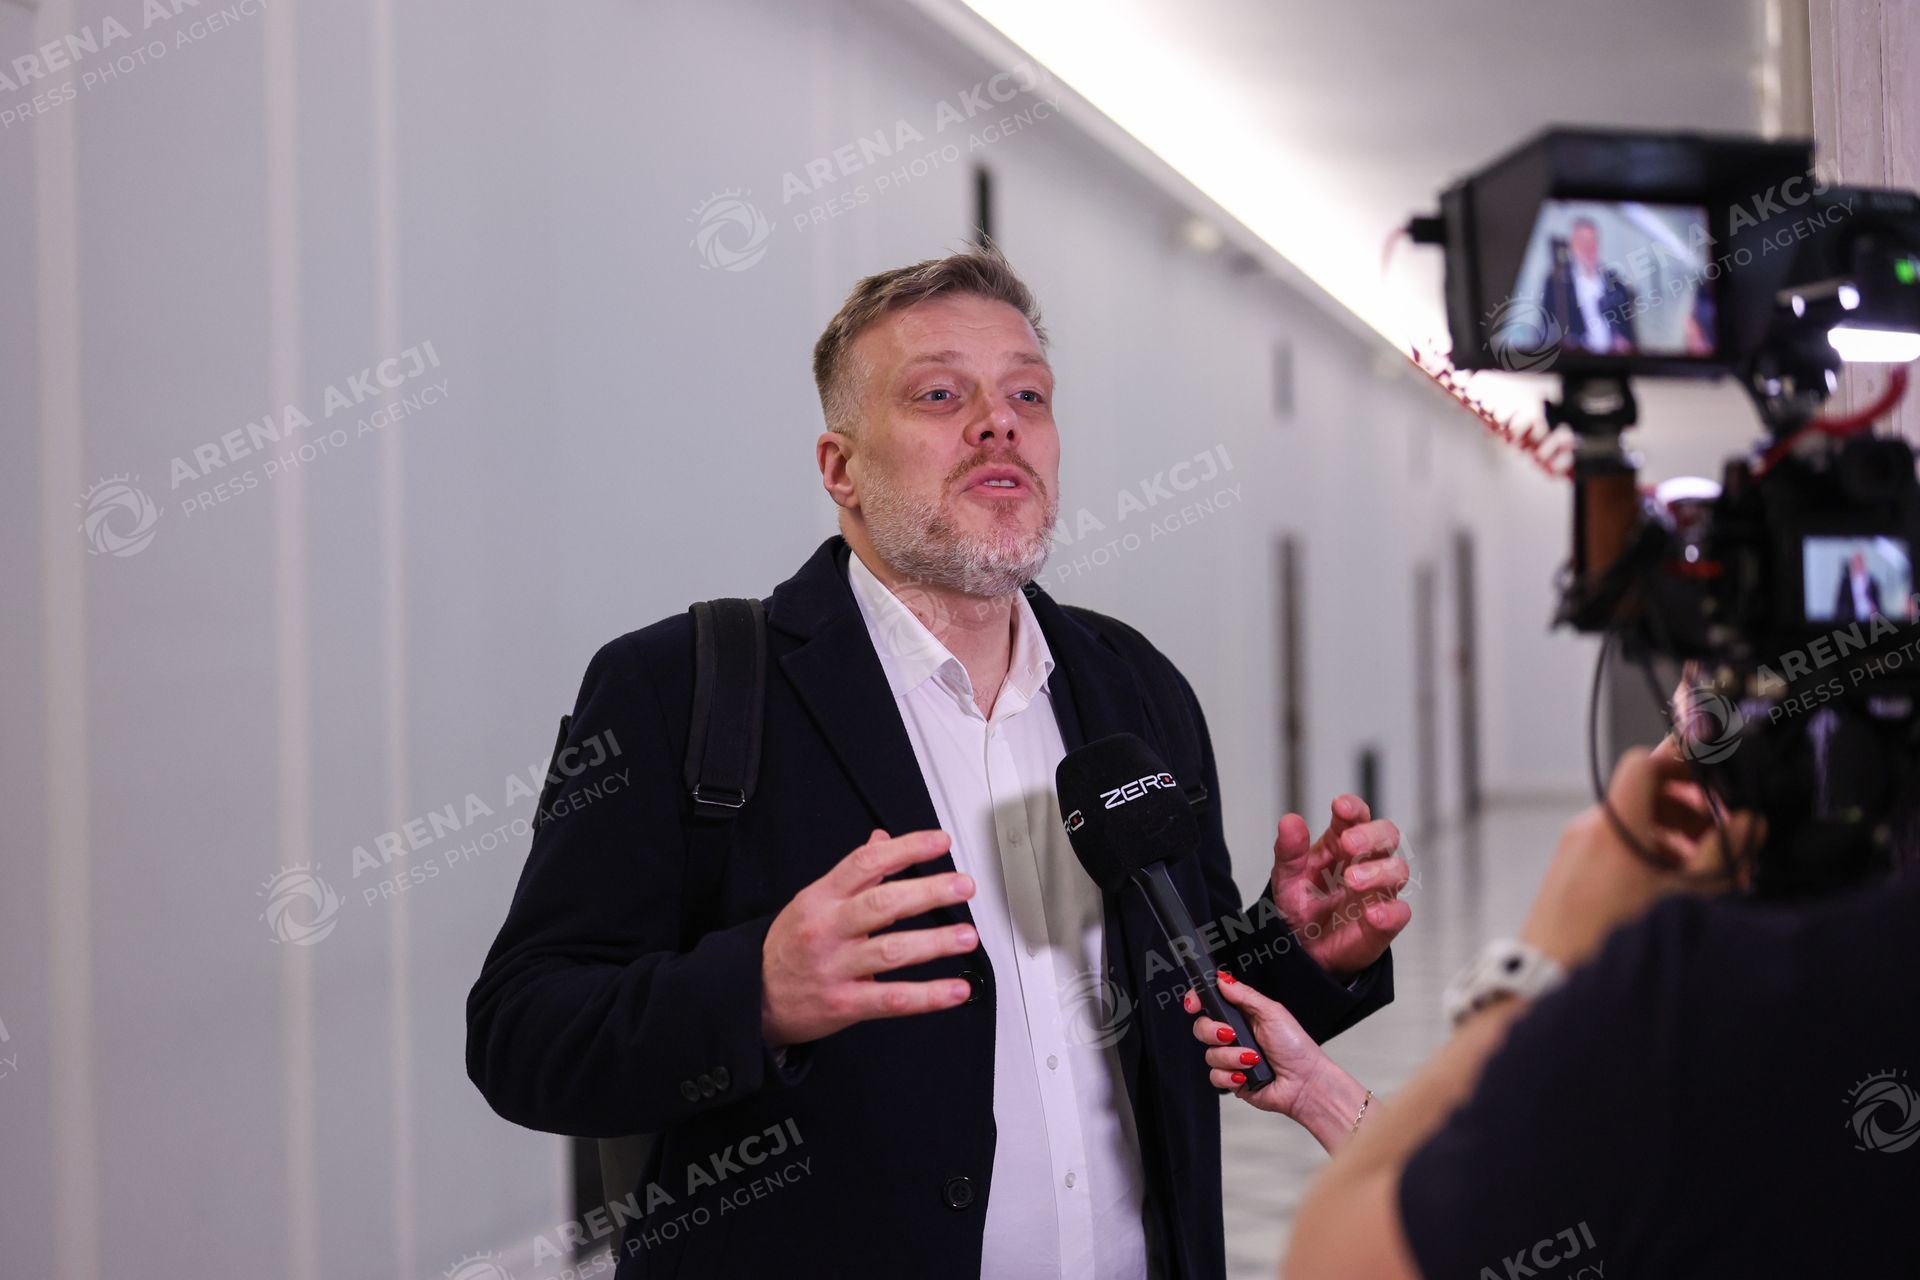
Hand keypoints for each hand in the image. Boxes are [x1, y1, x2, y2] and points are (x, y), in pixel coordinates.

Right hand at [760, 828, 979, 1047]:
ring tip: (967, 937)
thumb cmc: (789, 946)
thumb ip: (853, 873)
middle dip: (928, 892)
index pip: (866, 863)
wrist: (753, 996)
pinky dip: (928, 996)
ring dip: (935, 943)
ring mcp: (836, 967)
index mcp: (821, 897)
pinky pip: (892, 999)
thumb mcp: (812, 901)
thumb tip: (883, 839)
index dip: (906, 849)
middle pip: (883, 904)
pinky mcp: (844, 1004)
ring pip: (892, 951)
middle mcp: (829, 929)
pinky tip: (956, 989)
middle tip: (962, 886)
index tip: (940, 842)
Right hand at [1183, 973, 1371, 1152]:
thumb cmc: (1296, 1048)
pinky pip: (1215, 1076)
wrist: (1305, 1083)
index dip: (1197, 1000)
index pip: (1211, 1003)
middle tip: (1231, 1034)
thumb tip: (1222, 979)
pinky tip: (1246, 1076)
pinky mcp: (1232, 1080)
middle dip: (1212, 1031)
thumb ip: (1244, 995)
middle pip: (1202, 1028)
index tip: (1193, 1004)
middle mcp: (1234, 1035)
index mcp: (1242, 1015)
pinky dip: (1230, 1076)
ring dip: (1231, 1057)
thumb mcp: (1272, 1012)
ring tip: (1253, 1059)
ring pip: (1209, 1054)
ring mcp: (1232, 1059)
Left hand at [1271, 796, 1411, 977]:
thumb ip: (1288, 850)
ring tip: (1351, 880)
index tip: (1340, 807)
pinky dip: (1390, 912)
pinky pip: (1399, 913)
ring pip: (1398, 870)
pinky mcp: (1384, 922)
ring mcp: (1378, 891)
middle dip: (1371, 835)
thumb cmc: (1299, 905)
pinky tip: (1371, 914)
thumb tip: (1290, 821)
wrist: (1300, 949)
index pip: (1356, 816)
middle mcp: (1365, 862)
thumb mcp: (1286, 876)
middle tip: (1349, 843)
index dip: (1353, 808)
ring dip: (1378, 871)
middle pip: (1387, 835)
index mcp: (1340, 844)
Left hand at [1520, 742, 1751, 967]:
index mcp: (1615, 825)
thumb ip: (1721, 856)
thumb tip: (1748, 823)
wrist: (1550, 978)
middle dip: (1688, 807)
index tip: (1713, 782)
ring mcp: (1575, 848)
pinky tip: (1670, 886)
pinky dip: (1646, 851)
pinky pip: (1613, 844)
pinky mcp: (1570, 869)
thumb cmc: (1613, 940)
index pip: (1644, 763)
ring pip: (1632, 821)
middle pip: (1644, 793)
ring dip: (1672, 833)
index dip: (1681, 763)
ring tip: (1702, 868)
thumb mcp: (1684, 897)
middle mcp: (1590, 828)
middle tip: (1720, 834)